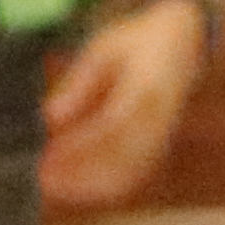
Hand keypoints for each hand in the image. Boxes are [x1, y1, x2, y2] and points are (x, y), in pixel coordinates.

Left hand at [40, 0, 208, 212]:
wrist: (186, 39)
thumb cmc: (138, 40)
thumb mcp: (103, 49)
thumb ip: (78, 85)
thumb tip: (47, 118)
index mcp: (145, 90)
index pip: (109, 128)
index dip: (75, 147)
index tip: (42, 156)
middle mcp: (158, 119)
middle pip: (118, 160)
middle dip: (77, 174)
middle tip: (38, 177)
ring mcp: (162, 135)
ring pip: (125, 174)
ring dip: (87, 184)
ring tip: (50, 183)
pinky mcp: (159, 145)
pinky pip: (132, 175)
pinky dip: (102, 185)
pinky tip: (74, 183)